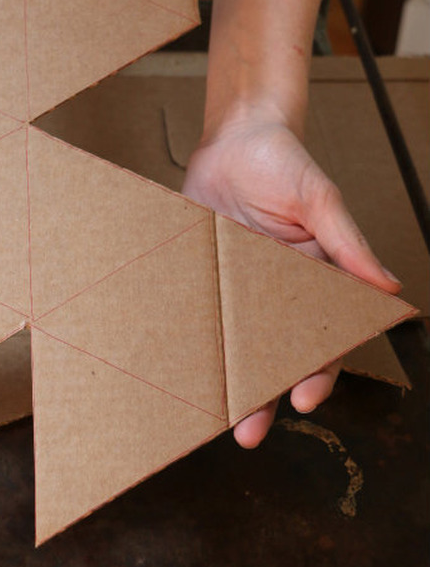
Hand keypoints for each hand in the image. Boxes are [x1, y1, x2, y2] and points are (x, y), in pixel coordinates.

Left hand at [182, 115, 400, 448]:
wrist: (232, 136)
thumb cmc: (284, 160)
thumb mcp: (319, 197)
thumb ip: (346, 239)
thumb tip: (388, 286)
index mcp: (312, 276)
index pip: (319, 333)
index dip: (315, 368)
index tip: (303, 398)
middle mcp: (271, 288)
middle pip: (269, 349)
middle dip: (261, 391)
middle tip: (246, 431)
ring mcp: (233, 282)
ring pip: (231, 339)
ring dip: (223, 377)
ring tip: (209, 413)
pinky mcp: (202, 270)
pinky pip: (196, 308)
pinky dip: (190, 335)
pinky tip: (177, 363)